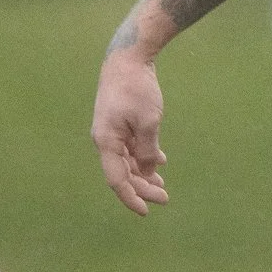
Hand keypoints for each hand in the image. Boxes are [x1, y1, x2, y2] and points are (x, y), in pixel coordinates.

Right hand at [93, 47, 170, 213]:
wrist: (126, 60)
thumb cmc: (136, 89)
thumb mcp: (148, 122)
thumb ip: (147, 149)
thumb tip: (148, 171)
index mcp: (106, 142)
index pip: (116, 179)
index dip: (131, 197)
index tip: (146, 211)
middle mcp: (105, 141)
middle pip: (123, 173)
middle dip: (142, 188)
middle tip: (165, 198)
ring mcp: (111, 133)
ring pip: (127, 162)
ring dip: (144, 174)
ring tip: (162, 187)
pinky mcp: (119, 125)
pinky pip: (130, 149)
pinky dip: (144, 158)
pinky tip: (159, 163)